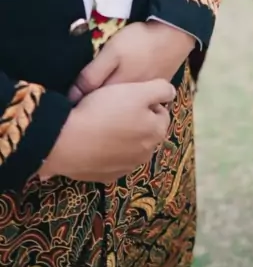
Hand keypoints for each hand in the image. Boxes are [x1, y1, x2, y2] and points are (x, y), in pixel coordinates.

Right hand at [40, 79, 174, 182]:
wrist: (67, 140)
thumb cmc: (104, 110)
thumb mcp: (137, 90)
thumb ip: (161, 89)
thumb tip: (171, 93)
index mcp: (156, 132)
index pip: (161, 112)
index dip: (146, 101)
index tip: (128, 96)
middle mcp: (146, 154)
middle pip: (146, 130)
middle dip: (136, 120)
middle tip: (114, 108)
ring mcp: (125, 167)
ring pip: (129, 146)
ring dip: (122, 136)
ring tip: (102, 123)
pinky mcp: (106, 176)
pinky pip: (111, 160)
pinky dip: (106, 151)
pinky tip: (93, 140)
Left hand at [69, 22, 194, 103]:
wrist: (175, 34)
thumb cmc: (140, 41)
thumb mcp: (112, 52)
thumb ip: (92, 74)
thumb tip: (72, 97)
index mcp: (117, 95)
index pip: (92, 108)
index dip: (79, 106)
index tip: (69, 104)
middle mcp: (132, 104)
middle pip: (109, 112)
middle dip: (94, 111)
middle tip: (81, 104)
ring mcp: (147, 100)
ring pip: (124, 110)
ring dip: (112, 110)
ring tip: (102, 103)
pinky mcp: (156, 93)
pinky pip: (139, 105)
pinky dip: (129, 105)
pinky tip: (124, 99)